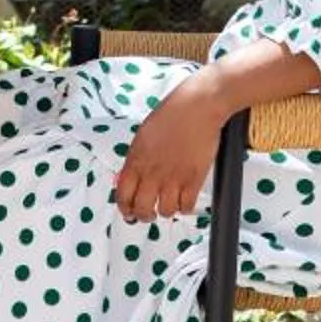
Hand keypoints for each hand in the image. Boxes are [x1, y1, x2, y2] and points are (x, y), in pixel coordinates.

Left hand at [114, 75, 228, 224]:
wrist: (197, 106)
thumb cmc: (172, 113)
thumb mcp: (143, 134)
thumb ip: (136, 158)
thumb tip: (130, 178)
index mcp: (136, 159)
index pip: (123, 195)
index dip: (125, 208)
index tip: (128, 211)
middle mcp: (152, 172)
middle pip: (142, 210)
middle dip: (144, 215)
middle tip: (149, 213)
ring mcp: (174, 178)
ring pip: (165, 212)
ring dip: (166, 210)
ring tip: (169, 201)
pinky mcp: (194, 180)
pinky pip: (186, 207)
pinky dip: (185, 207)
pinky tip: (184, 198)